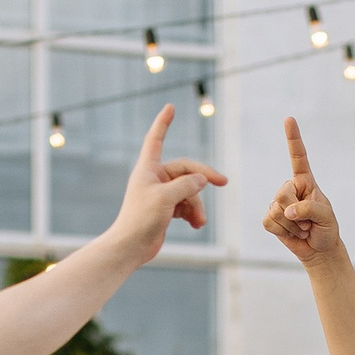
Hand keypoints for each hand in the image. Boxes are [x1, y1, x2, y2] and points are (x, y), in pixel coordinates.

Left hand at [106, 105, 224, 265]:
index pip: (156, 139)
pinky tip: (197, 224)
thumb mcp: (166, 198)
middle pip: (186, 170)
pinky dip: (193, 213)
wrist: (130, 247)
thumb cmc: (141, 219)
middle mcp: (154, 178)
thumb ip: (186, 185)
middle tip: (224, 182)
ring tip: (199, 221)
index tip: (170, 107)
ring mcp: (161, 193)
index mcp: (148, 168)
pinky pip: (186, 205)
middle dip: (203, 179)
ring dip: (197, 205)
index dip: (163, 123)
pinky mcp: (165, 209)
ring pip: (189, 191)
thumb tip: (202, 179)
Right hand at [263, 118, 344, 267]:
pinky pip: (269, 222)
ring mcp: (278, 202)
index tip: (289, 119)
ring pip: (276, 210)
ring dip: (292, 226)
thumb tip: (287, 211)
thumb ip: (309, 210)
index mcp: (306, 181)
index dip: (293, 138)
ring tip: (302, 228)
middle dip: (297, 213)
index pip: (298, 157)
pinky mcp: (270, 217)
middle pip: (283, 194)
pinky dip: (283, 232)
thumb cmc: (326, 229)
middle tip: (308, 223)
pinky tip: (292, 233)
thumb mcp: (326, 217)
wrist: (319, 249)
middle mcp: (290, 188)